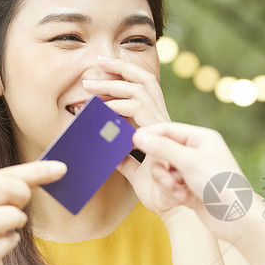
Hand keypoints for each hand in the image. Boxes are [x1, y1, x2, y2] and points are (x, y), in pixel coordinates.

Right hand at [0, 161, 66, 264]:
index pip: (5, 174)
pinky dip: (12, 241)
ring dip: (17, 218)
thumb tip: (52, 170)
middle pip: (2, 187)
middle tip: (22, 207)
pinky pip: (4, 243)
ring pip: (0, 215)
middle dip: (22, 194)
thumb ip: (17, 188)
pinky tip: (8, 242)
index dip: (36, 171)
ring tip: (15, 224)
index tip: (62, 169)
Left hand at [82, 51, 177, 212]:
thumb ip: (126, 160)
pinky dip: (117, 105)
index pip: (146, 88)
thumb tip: (110, 154)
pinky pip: (136, 108)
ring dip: (113, 84)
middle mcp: (163, 120)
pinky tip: (101, 108)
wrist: (175, 205)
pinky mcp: (158, 131)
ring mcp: (163, 124)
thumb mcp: (139, 171)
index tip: (112, 61)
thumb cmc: (162, 191)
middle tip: (99, 59)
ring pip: (140, 89)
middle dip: (122, 66)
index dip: (131, 72)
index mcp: (159, 124)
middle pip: (146, 79)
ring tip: (89, 84)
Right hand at [131, 122, 264, 240]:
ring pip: (164, 170)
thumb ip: (162, 147)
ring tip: (177, 192)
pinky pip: (170, 185)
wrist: (236, 218)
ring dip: (166, 182)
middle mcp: (198, 152)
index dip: (149, 134)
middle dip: (161, 167)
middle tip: (167, 179)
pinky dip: (172, 192)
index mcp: (202, 138)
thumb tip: (138, 135)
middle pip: (163, 151)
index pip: (168, 129)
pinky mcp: (190, 189)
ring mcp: (193, 171)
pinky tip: (182, 200)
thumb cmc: (220, 185)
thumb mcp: (189, 162)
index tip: (130, 140)